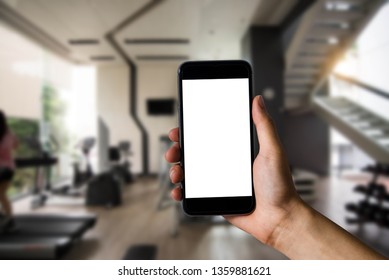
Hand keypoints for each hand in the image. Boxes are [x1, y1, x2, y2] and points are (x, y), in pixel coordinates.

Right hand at [165, 96, 300, 244]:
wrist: (279, 219)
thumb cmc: (280, 186)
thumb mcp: (272, 151)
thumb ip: (264, 125)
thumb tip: (257, 100)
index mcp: (234, 152)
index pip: (208, 137)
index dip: (190, 132)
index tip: (180, 129)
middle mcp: (223, 165)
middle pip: (193, 154)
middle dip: (177, 150)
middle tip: (173, 151)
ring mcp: (217, 183)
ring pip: (189, 173)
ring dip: (177, 170)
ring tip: (177, 173)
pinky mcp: (215, 199)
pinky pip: (193, 194)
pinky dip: (181, 192)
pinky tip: (179, 191)